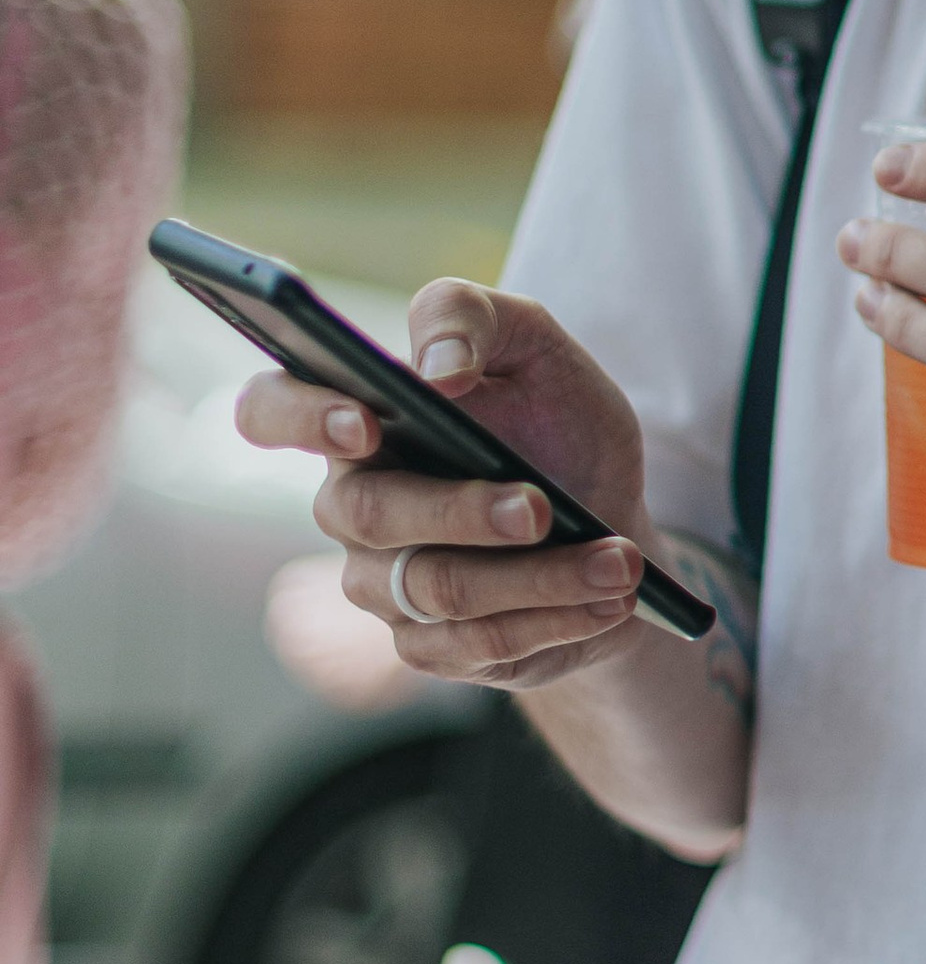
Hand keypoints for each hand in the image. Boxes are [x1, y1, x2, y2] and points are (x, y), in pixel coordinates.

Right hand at [234, 281, 649, 689]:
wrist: (614, 524)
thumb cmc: (560, 426)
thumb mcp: (540, 348)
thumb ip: (477, 318)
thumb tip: (437, 367)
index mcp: (358, 418)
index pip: (271, 409)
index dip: (299, 417)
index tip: (365, 421)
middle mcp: (353, 505)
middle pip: (370, 515)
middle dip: (465, 512)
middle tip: (543, 508)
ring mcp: (382, 583)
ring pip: (437, 589)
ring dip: (540, 577)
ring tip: (616, 561)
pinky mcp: (430, 646)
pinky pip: (478, 644)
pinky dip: (556, 618)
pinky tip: (610, 600)